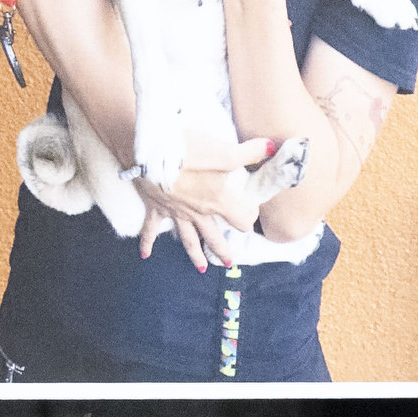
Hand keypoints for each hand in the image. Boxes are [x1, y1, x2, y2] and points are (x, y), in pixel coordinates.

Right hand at [130, 138, 280, 268]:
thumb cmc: (187, 153)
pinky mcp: (155, 209)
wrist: (147, 154)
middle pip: (214, 237)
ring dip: (195, 255)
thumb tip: (272, 147)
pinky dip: (147, 243)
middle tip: (229, 263)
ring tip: (202, 269)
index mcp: (216, 201)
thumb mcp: (224, 151)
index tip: (251, 211)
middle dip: (223, 251)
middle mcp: (197, 213)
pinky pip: (150, 230)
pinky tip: (145, 255)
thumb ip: (250, 151)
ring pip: (188, 240)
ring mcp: (175, 214)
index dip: (249, 217)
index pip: (240, 219)